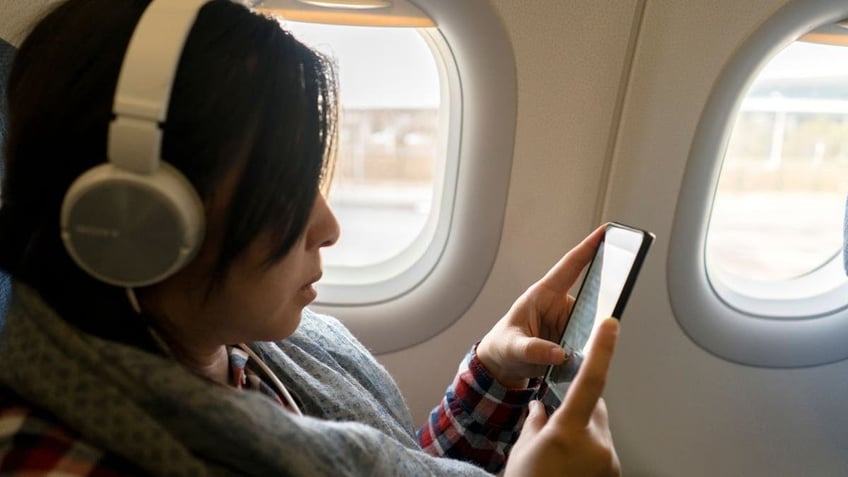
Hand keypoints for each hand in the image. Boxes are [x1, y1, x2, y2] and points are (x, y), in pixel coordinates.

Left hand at [476, 225, 605, 386]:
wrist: (503, 364)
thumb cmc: (503, 346)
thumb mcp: (512, 347)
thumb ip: (533, 350)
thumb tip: (558, 353)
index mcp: (542, 294)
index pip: (570, 266)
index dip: (588, 247)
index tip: (605, 231)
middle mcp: (558, 304)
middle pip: (590, 297)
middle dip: (600, 305)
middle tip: (604, 318)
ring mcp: (568, 320)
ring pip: (592, 322)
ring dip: (591, 334)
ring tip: (576, 350)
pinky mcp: (573, 336)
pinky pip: (589, 338)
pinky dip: (589, 348)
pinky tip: (580, 357)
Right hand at [503, 317, 620, 476]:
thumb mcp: (524, 449)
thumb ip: (537, 421)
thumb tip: (542, 407)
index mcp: (570, 432)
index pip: (591, 381)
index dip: (602, 350)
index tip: (611, 326)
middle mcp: (596, 446)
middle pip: (594, 407)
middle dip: (577, 407)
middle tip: (552, 423)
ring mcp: (607, 463)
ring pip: (597, 429)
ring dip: (581, 431)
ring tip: (557, 453)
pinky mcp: (611, 474)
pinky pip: (600, 449)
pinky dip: (585, 449)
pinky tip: (567, 463)